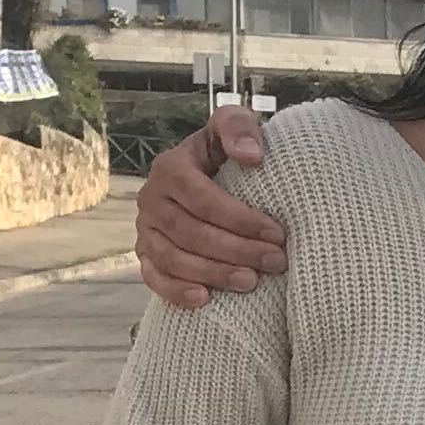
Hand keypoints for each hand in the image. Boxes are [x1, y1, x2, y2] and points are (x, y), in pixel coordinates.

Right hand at [137, 106, 282, 307]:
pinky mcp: (146, 255)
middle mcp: (151, 199)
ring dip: (213, 274)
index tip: (278, 233)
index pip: (202, 198)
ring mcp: (146, 230)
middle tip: (275, 262)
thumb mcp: (233, 124)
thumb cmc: (225, 152)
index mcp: (170, 168)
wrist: (208, 177)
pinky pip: (154, 278)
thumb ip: (240, 127)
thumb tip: (252, 156)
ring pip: (174, 258)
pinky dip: (176, 291)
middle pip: (190, 232)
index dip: (240, 218)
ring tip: (251, 282)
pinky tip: (205, 300)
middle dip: (236, 250)